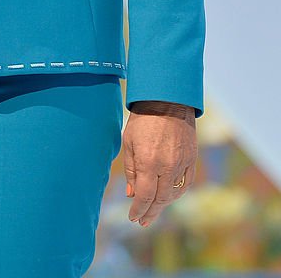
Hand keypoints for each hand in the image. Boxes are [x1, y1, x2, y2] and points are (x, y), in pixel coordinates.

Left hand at [123, 100, 196, 226]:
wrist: (168, 100)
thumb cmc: (143, 119)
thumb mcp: (129, 141)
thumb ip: (131, 170)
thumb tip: (132, 195)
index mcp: (148, 162)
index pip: (144, 196)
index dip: (138, 210)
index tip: (133, 217)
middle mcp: (167, 166)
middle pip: (160, 199)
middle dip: (150, 212)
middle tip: (142, 221)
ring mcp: (182, 163)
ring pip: (174, 194)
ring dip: (163, 204)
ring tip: (153, 210)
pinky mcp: (192, 159)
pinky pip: (185, 184)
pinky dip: (176, 193)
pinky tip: (168, 196)